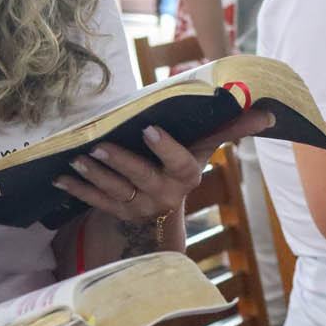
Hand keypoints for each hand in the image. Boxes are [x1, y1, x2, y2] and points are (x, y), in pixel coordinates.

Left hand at [54, 109, 273, 221]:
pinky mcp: (116, 213)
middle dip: (120, 161)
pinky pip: (95, 202)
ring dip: (94, 175)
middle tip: (99, 143)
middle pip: (142, 179)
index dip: (165, 148)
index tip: (149, 129)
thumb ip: (230, 128)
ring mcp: (139, 208)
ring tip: (76, 157)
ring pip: (115, 191)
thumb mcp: (204, 146)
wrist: (164, 206)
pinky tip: (59, 177)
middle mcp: (165, 195)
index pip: (179, 163)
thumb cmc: (183, 163)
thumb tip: (266, 112)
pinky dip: (77, 190)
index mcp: (187, 176)